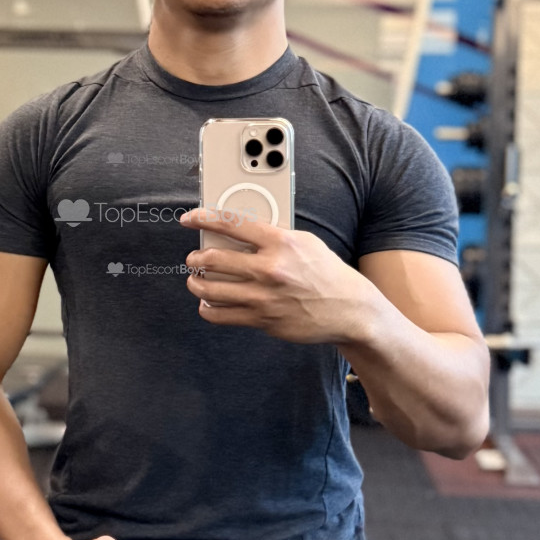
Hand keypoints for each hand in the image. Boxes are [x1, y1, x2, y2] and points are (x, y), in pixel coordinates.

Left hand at [180, 207, 380, 345]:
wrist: (349, 310)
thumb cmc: (327, 273)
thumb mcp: (304, 242)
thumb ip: (273, 235)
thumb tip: (240, 231)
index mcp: (281, 243)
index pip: (232, 224)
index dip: (204, 219)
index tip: (190, 219)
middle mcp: (270, 269)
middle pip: (214, 259)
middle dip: (196, 258)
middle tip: (193, 258)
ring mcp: (264, 297)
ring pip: (211, 290)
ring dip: (196, 283)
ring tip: (195, 280)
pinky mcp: (263, 321)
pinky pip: (221, 316)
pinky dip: (208, 309)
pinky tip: (207, 304)